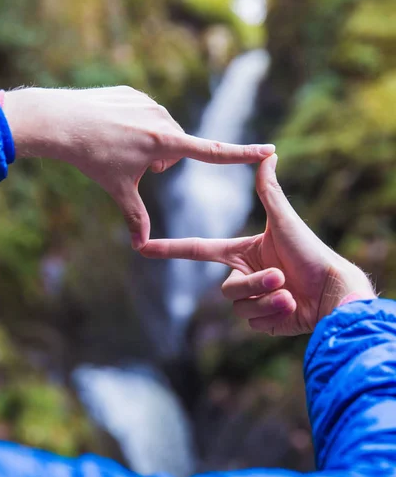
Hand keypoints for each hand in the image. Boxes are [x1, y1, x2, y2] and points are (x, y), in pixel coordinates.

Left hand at [3, 86, 274, 248]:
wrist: (59, 120)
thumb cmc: (92, 158)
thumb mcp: (118, 190)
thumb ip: (136, 217)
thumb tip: (141, 248)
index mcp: (165, 143)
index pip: (213, 152)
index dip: (243, 154)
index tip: (269, 149)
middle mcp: (163, 119)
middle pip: (178, 147)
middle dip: (163, 161)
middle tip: (137, 166)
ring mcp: (148, 102)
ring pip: (161, 130)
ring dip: (150, 143)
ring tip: (119, 146)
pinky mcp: (133, 93)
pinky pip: (145, 114)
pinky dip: (135, 126)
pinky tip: (111, 129)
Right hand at [142, 154, 375, 335]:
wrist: (334, 289)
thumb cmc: (311, 251)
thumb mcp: (285, 220)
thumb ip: (269, 190)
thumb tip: (269, 153)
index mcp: (241, 253)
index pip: (198, 250)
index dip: (170, 248)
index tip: (143, 247)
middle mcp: (244, 276)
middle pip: (228, 289)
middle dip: (256, 284)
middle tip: (282, 278)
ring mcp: (253, 301)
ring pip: (241, 309)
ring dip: (268, 300)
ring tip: (291, 293)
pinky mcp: (264, 321)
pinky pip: (254, 323)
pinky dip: (275, 316)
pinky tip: (294, 309)